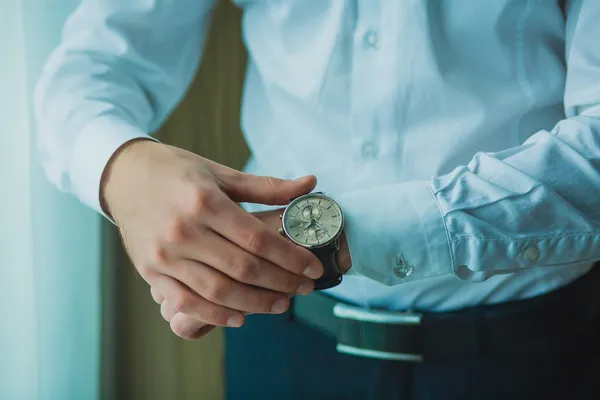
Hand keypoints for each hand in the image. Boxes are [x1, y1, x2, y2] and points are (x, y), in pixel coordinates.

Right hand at [102, 139, 322, 338]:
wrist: (123, 177)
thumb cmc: (176, 171)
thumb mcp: (220, 172)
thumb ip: (265, 187)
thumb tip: (309, 185)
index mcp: (204, 201)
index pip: (258, 239)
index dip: (291, 258)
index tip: (313, 268)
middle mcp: (183, 231)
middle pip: (243, 268)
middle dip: (282, 282)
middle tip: (306, 288)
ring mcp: (165, 255)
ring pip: (219, 290)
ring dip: (256, 303)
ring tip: (282, 303)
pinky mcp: (151, 272)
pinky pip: (188, 302)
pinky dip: (217, 314)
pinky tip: (241, 316)